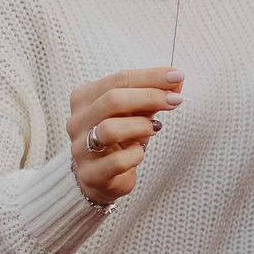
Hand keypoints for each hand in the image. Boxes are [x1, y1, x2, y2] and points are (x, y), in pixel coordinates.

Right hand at [68, 67, 181, 206]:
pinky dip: (136, 155)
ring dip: (140, 125)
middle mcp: (77, 121)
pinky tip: (140, 152)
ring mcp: (80, 148)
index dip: (150, 77)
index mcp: (84, 98)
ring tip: (156, 127)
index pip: (118, 79)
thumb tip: (176, 80)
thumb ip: (152, 95)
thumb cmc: (120, 138)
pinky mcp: (91, 174)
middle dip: (150, 96)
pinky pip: (117, 161)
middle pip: (112, 100)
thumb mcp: (135, 112)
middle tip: (175, 100)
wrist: (102, 177)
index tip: (176, 76)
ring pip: (110, 129)